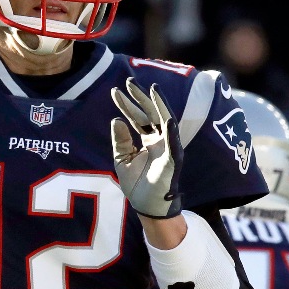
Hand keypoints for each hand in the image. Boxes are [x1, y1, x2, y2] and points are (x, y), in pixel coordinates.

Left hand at [110, 79, 182, 217]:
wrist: (147, 206)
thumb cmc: (137, 185)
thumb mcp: (122, 159)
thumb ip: (120, 140)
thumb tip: (116, 119)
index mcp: (148, 140)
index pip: (137, 117)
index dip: (127, 104)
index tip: (115, 91)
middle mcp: (159, 140)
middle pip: (150, 113)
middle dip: (140, 97)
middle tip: (129, 81)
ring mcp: (168, 147)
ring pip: (164, 120)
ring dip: (159, 105)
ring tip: (152, 88)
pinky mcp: (174, 158)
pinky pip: (173, 141)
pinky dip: (171, 128)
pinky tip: (166, 116)